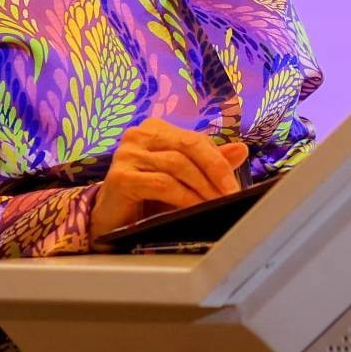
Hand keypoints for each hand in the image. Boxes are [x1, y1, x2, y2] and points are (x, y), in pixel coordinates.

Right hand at [89, 119, 248, 244]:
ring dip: (202, 187)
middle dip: (216, 170)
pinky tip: (195, 208)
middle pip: (189, 146)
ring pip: (177, 165)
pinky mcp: (120, 176)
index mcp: (155, 130)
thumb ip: (208, 163)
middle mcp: (139, 135)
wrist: (109, 222)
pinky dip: (184, 197)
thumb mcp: (181, 179)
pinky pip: (162, 183)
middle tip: (231, 193)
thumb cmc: (146, 199)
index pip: (196, 139)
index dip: (219, 161)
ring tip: (217, 204)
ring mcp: (127, 154)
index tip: (235, 185)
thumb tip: (241, 150)